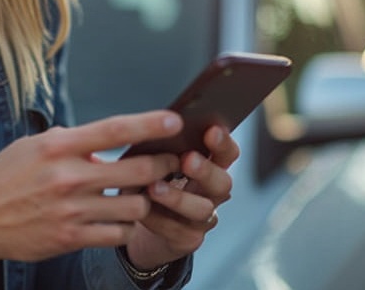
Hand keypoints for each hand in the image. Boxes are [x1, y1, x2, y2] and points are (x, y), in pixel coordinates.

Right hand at [0, 110, 185, 289]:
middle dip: (163, 166)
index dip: (150, 125)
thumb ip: (72, 142)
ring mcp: (71, 210)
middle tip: (171, 163)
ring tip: (142, 195)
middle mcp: (68, 176)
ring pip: (134, 205)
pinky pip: (117, 234)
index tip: (175, 121)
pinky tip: (118, 219)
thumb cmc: (4, 177)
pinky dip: (124, 226)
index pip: (115, 129)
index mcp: (59, 146)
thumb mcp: (33, 146)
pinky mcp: (71, 238)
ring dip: (144, 200)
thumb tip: (107, 142)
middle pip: (137, 170)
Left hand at [123, 124, 238, 270]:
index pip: (227, 153)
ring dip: (178, 197)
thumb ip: (155, 145)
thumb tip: (145, 125)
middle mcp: (212, 192)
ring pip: (202, 209)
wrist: (137, 219)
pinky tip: (141, 208)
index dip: (223, 142)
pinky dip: (156, 218)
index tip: (210, 130)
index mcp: (208, 165)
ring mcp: (202, 218)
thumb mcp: (149, 158)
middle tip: (188, 159)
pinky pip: (176, 230)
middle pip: (223, 182)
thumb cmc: (145, 178)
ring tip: (153, 187)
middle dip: (206, 170)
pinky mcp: (187, 239)